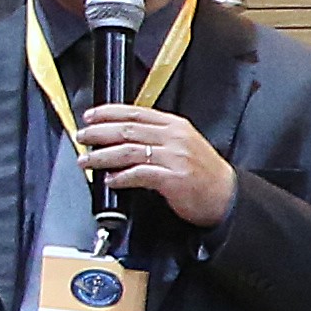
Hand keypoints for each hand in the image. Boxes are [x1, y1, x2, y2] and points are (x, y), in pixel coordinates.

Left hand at [76, 100, 236, 229]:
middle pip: (127, 130)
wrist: (227, 197)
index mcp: (176, 126)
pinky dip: (121, 177)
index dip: (109, 113)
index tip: (91, 116)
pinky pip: (139, 174)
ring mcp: (175, 158)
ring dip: (102, 156)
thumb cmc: (205, 174)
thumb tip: (125, 136)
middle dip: (99, 133)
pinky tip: (110, 180)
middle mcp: (175, 138)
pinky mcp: (173, 179)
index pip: (136, 113)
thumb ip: (158, 137)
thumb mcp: (184, 145)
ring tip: (87, 161)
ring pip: (129, 151)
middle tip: (82, 137)